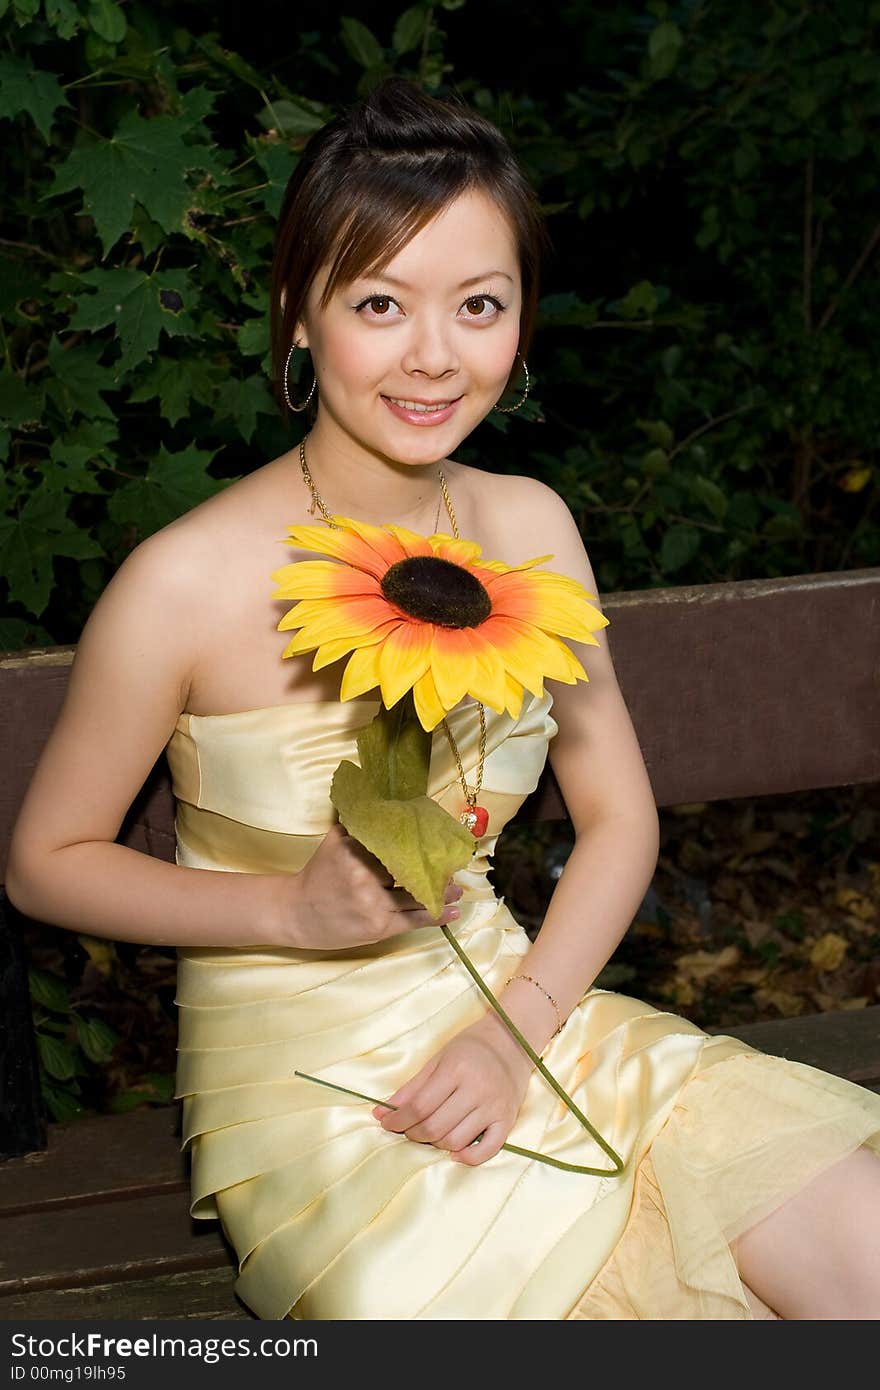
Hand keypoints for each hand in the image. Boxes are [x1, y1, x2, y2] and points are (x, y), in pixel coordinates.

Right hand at [286, 823, 462, 949]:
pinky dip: (436, 917)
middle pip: (409, 870)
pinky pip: (413, 921)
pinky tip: (454, 913)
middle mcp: (364, 877)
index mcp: (355, 851)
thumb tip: (388, 802)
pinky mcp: (378, 928)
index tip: (438, 842)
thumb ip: (359, 823)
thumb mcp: (334, 841)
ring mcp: (372, 904)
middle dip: (435, 870)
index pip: (397, 845)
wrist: (296, 913)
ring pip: (416, 896)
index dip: (420, 845)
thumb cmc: (319, 875)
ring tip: (457, 889)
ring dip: (442, 894)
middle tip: (453, 866)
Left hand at [371, 1015, 534, 1165]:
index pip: (419, 1106)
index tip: (387, 1123)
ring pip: (456, 1140)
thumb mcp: (438, 1059)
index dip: (398, 1120)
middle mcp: (476, 1089)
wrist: (512, 1040)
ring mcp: (494, 1106)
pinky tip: (456, 1152)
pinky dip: (469, 1157)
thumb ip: (411, 1088)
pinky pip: (489, 1149)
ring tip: (431, 1133)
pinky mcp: (508, 1119)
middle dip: (414, 1133)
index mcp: (456, 1070)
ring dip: (437, 1144)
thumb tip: (381, 1113)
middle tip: (409, 1129)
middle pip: (435, 1127)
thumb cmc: (471, 1047)